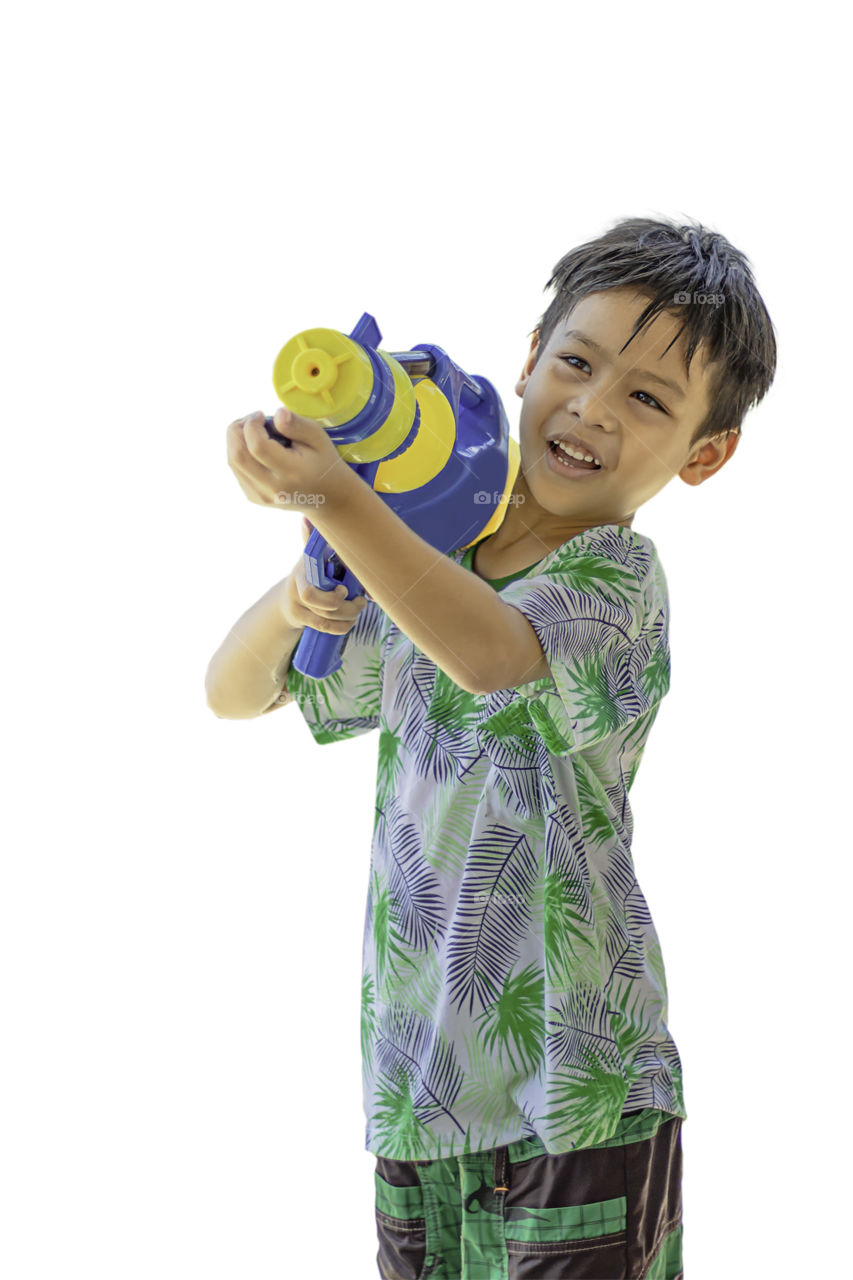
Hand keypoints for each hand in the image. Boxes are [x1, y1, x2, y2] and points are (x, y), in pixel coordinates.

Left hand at [226, 407, 350, 514]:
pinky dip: (240, 452)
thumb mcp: (319, 438)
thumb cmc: (323, 462)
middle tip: (252, 420)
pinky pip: (236, 469)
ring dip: (236, 440)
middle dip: (237, 430)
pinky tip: (255, 447)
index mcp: (291, 473)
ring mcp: (261, 496)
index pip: (257, 447)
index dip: (252, 425)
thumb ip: (297, 424)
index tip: (261, 414)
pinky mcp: (254, 497)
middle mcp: (273, 489)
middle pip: (237, 456)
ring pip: (233, 462)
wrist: (328, 497)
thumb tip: (276, 413)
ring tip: (254, 430)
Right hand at [279, 515, 368, 632]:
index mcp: (301, 573)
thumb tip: (307, 517)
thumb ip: (312, 539)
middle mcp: (296, 592)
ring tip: (358, 611)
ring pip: (324, 620)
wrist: (286, 600)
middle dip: (345, 607)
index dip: (330, 596)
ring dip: (346, 618)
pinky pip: (324, 629)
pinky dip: (341, 628)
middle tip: (360, 602)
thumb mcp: (309, 556)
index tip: (344, 589)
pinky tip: (350, 622)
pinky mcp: (303, 622)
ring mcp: (298, 609)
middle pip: (321, 607)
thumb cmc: (307, 574)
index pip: (310, 591)